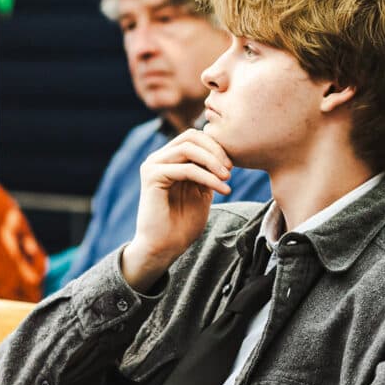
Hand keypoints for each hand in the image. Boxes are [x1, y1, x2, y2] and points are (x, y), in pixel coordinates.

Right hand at [121, 129, 233, 290]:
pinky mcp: (152, 176)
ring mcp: (153, 165)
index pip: (194, 137)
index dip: (215, 147)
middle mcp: (158, 158)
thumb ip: (208, 172)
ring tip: (227, 179)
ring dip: (213, 162)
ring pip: (189, 149)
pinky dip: (207, 177)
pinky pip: (186, 168)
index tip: (232, 166)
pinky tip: (222, 189)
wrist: (164, 248)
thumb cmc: (182, 224)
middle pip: (191, 136)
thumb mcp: (202, 192)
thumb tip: (223, 154)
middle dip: (215, 150)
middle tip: (230, 170)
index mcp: (169, 159)